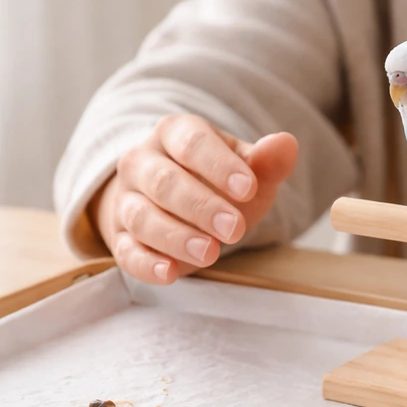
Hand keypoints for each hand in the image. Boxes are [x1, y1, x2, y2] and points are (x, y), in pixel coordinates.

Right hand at [92, 114, 297, 283]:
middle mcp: (142, 162)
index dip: (219, 165)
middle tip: (234, 229)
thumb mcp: (246, 172)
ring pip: (142, 217)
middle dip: (200, 206)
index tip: (247, 188)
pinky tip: (169, 273)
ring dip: (176, 237)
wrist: (178, 206)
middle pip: (164, 181)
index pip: (192, 142)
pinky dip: (145, 264)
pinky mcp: (120, 238)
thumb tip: (286, 144)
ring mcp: (127, 200)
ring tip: (210, 253)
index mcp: (174, 133)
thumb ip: (266, 161)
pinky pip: (126, 251)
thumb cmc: (217, 184)